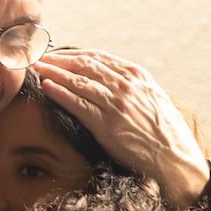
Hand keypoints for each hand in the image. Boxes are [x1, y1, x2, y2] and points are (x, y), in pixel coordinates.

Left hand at [33, 49, 210, 208]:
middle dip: (58, 59)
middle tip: (38, 56)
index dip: (74, 54)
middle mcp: (126, 85)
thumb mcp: (152, 98)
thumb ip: (132, 86)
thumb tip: (111, 80)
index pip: (98, 57)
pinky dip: (60, 93)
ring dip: (54, 72)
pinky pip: (78, 104)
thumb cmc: (164, 131)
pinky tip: (46, 87)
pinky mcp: (107, 124)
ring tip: (36, 68)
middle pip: (84, 65)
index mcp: (137, 75)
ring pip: (78, 81)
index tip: (57, 53)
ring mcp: (116, 103)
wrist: (175, 157)